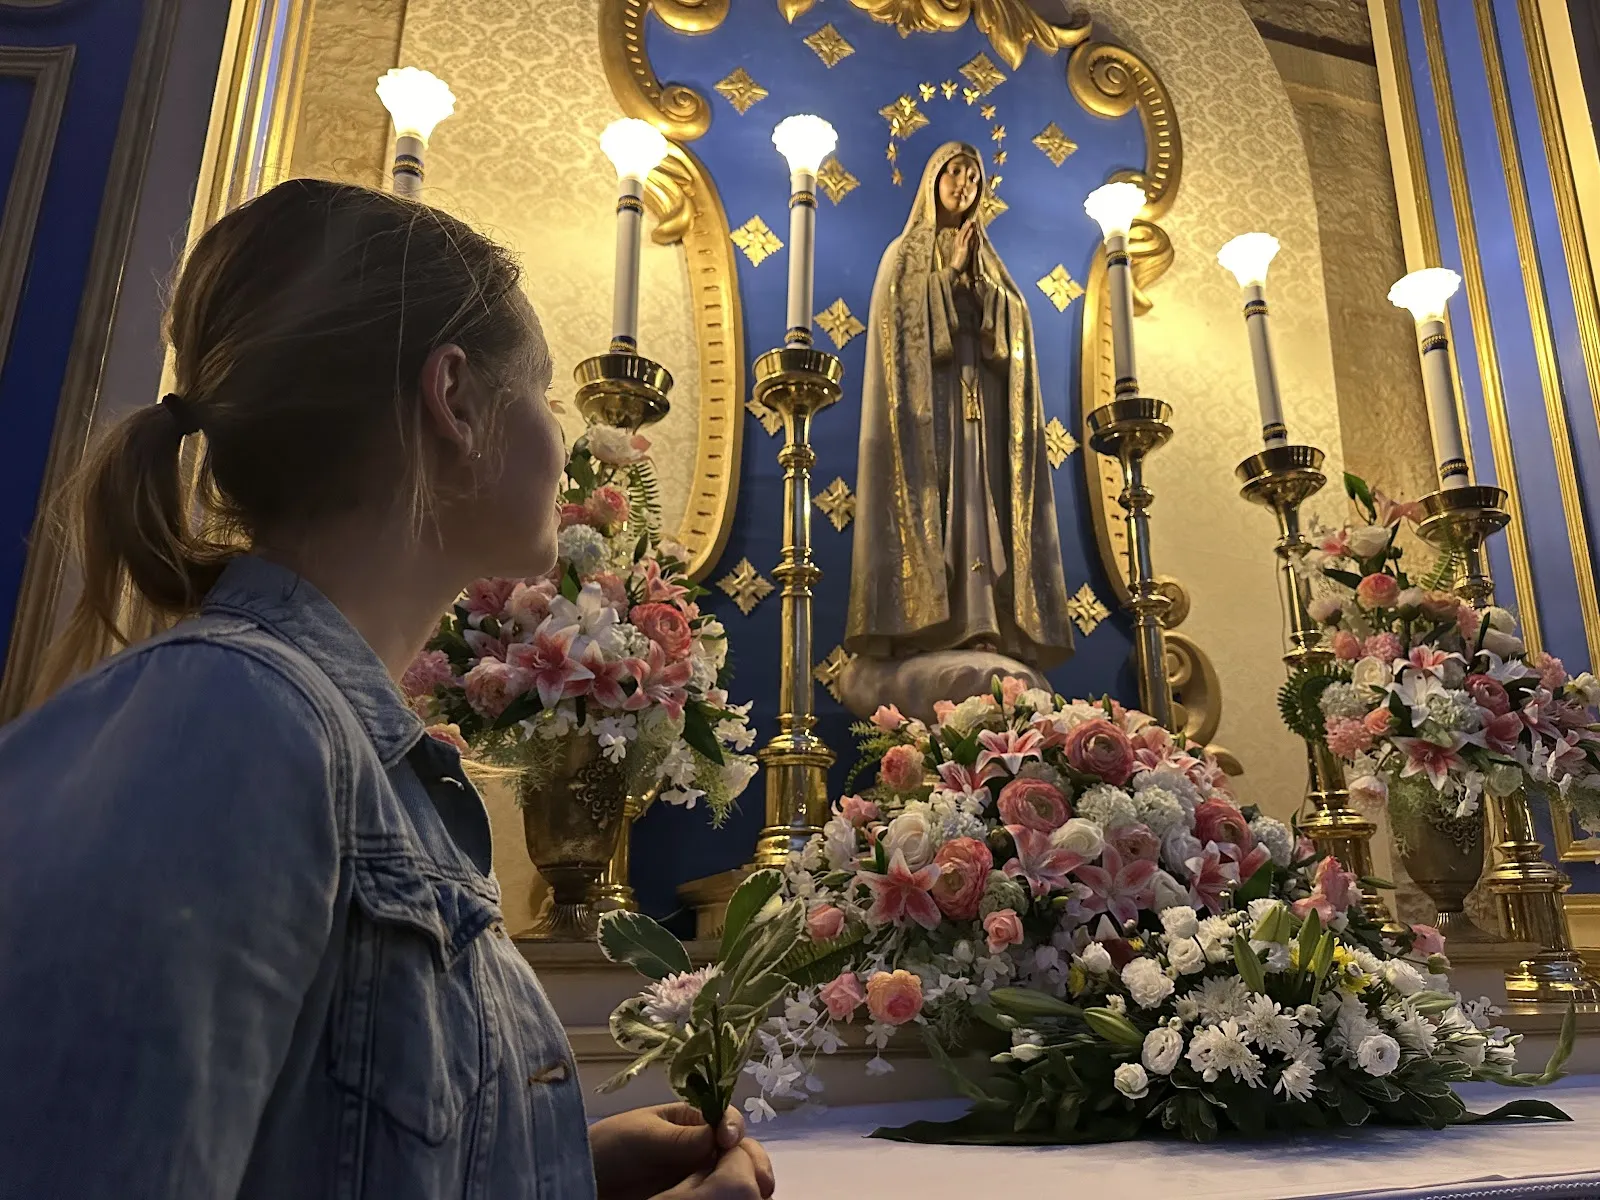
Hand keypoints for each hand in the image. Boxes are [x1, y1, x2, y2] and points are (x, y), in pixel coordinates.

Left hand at [591, 1103, 774, 1199]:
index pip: (726, 1119)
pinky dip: (736, 1196)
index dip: (733, 1127)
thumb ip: (681, 1137)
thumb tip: (719, 1134)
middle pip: (741, 1150)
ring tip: (757, 1193)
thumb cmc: (609, 1148)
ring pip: (737, 1176)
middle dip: (753, 1160)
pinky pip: (721, 1196)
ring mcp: (699, 1176)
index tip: (727, 1140)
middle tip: (759, 1179)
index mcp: (691, 1121)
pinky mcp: (694, 1198)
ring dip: (750, 1182)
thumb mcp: (643, 1136)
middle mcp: (702, 1147)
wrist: (584, 1180)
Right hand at [950, 220, 978, 273]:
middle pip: (961, 233)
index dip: (963, 231)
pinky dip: (969, 233)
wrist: (953, 270)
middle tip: (968, 220)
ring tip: (970, 221)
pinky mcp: (963, 248)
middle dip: (965, 227)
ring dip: (967, 227)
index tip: (966, 226)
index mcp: (955, 246)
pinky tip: (971, 229)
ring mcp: (960, 246)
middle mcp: (956, 244)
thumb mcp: (959, 256)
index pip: (959, 237)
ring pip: (963, 234)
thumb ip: (963, 251)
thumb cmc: (956, 266)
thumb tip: (968, 247)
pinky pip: (966, 239)